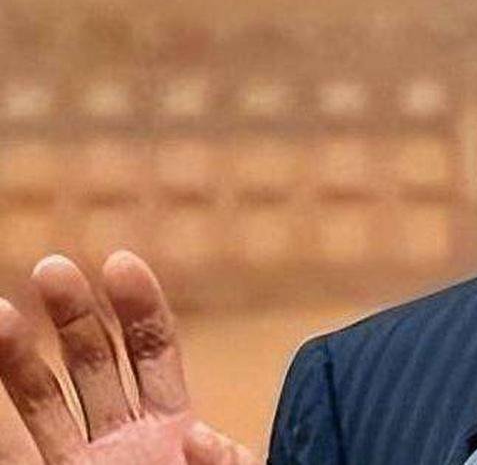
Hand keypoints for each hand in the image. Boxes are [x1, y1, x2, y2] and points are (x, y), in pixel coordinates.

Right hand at [0, 251, 257, 463]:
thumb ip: (227, 464)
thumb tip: (197, 436)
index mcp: (173, 429)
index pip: (153, 351)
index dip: (138, 306)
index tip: (120, 261)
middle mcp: (123, 443)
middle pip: (94, 364)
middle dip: (72, 315)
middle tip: (51, 268)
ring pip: (44, 405)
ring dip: (18, 358)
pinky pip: (14, 455)